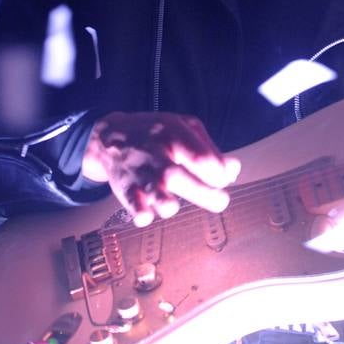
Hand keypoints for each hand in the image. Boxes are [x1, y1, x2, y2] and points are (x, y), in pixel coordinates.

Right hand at [81, 112, 240, 226]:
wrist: (110, 136)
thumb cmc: (156, 133)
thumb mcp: (185, 128)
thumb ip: (211, 149)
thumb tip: (233, 171)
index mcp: (174, 135)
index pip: (201, 158)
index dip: (218, 174)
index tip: (222, 181)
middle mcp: (156, 154)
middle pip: (179, 176)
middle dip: (204, 194)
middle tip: (220, 201)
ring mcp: (140, 172)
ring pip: (153, 190)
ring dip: (166, 203)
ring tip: (173, 206)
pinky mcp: (125, 188)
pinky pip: (132, 202)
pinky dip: (140, 212)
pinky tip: (147, 216)